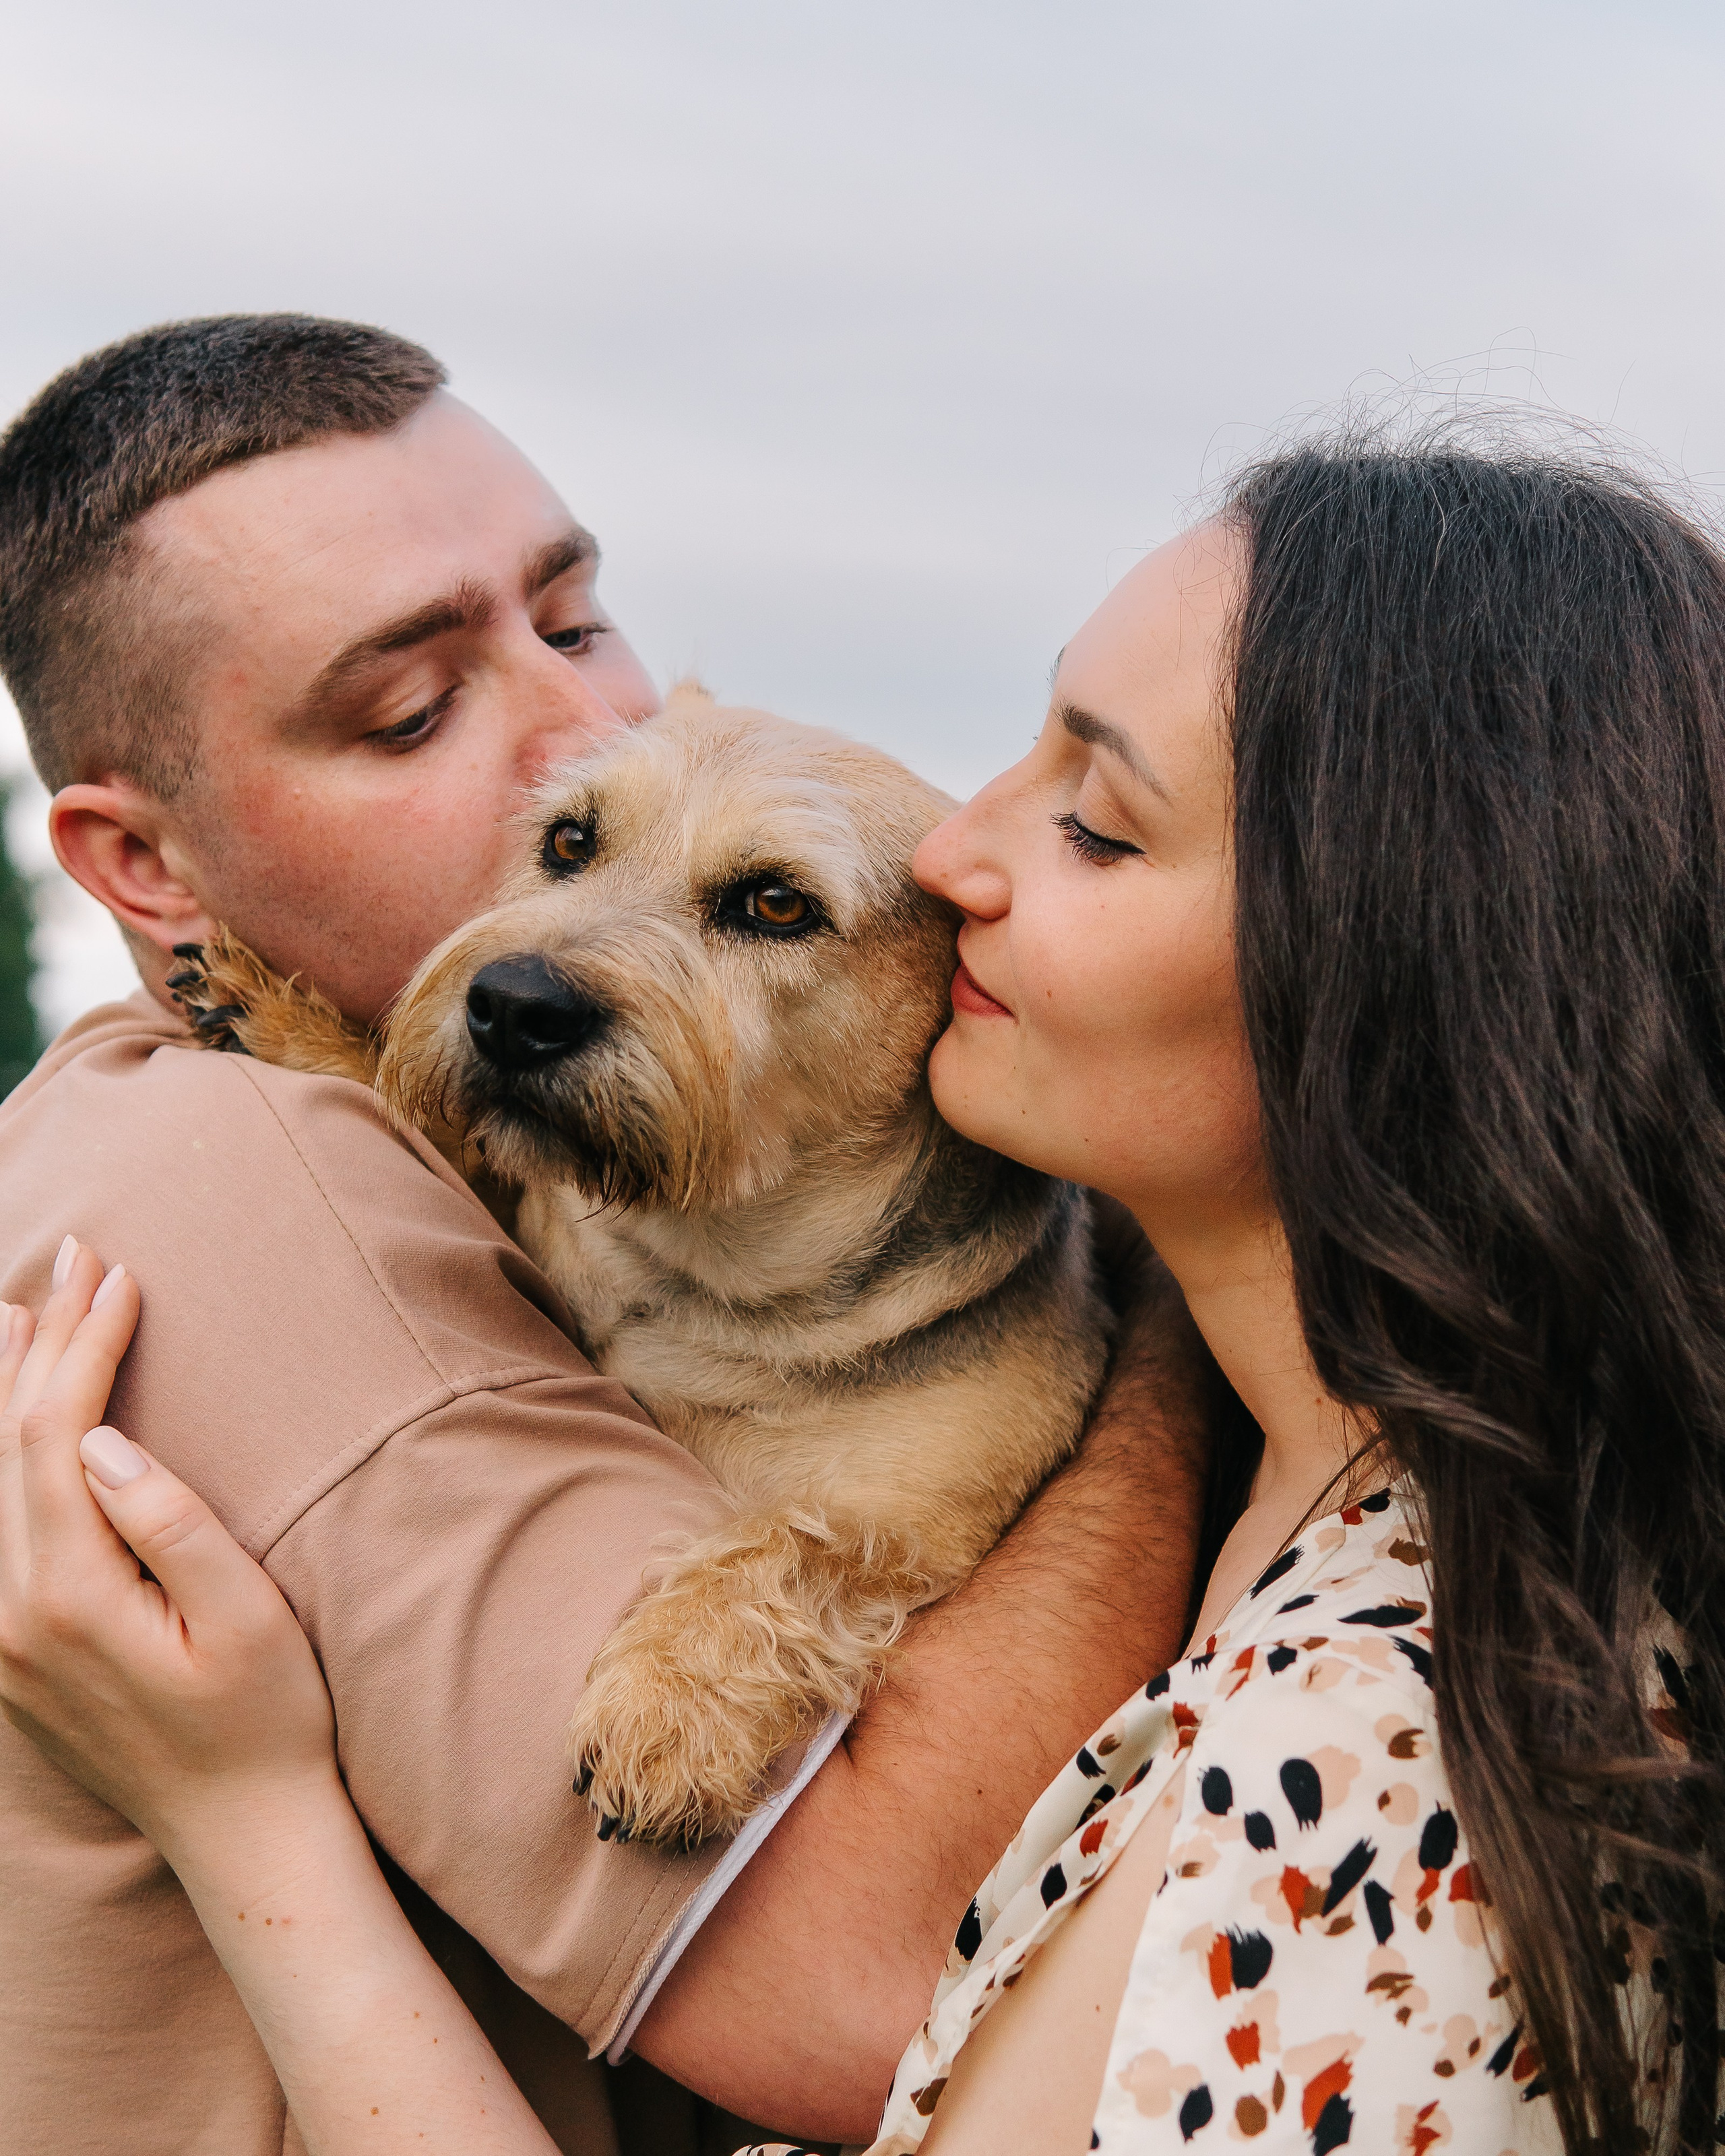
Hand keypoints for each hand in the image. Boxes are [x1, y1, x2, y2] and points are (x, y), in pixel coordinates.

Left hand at [0, 1241, 339, 1863]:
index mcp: (70, 1600)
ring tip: (16, 1311)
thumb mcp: (247, 1619)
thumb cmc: (267, 1721)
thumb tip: (98, 1439)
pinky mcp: (8, 1655)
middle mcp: (9, 1618)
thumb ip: (171, 1524)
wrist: (241, 1836)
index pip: (54, 1433)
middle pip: (4, 1445)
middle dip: (40, 1341)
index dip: (84, 1343)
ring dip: (2, 1389)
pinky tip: (9, 1422)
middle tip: (75, 1256)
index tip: (118, 1273)